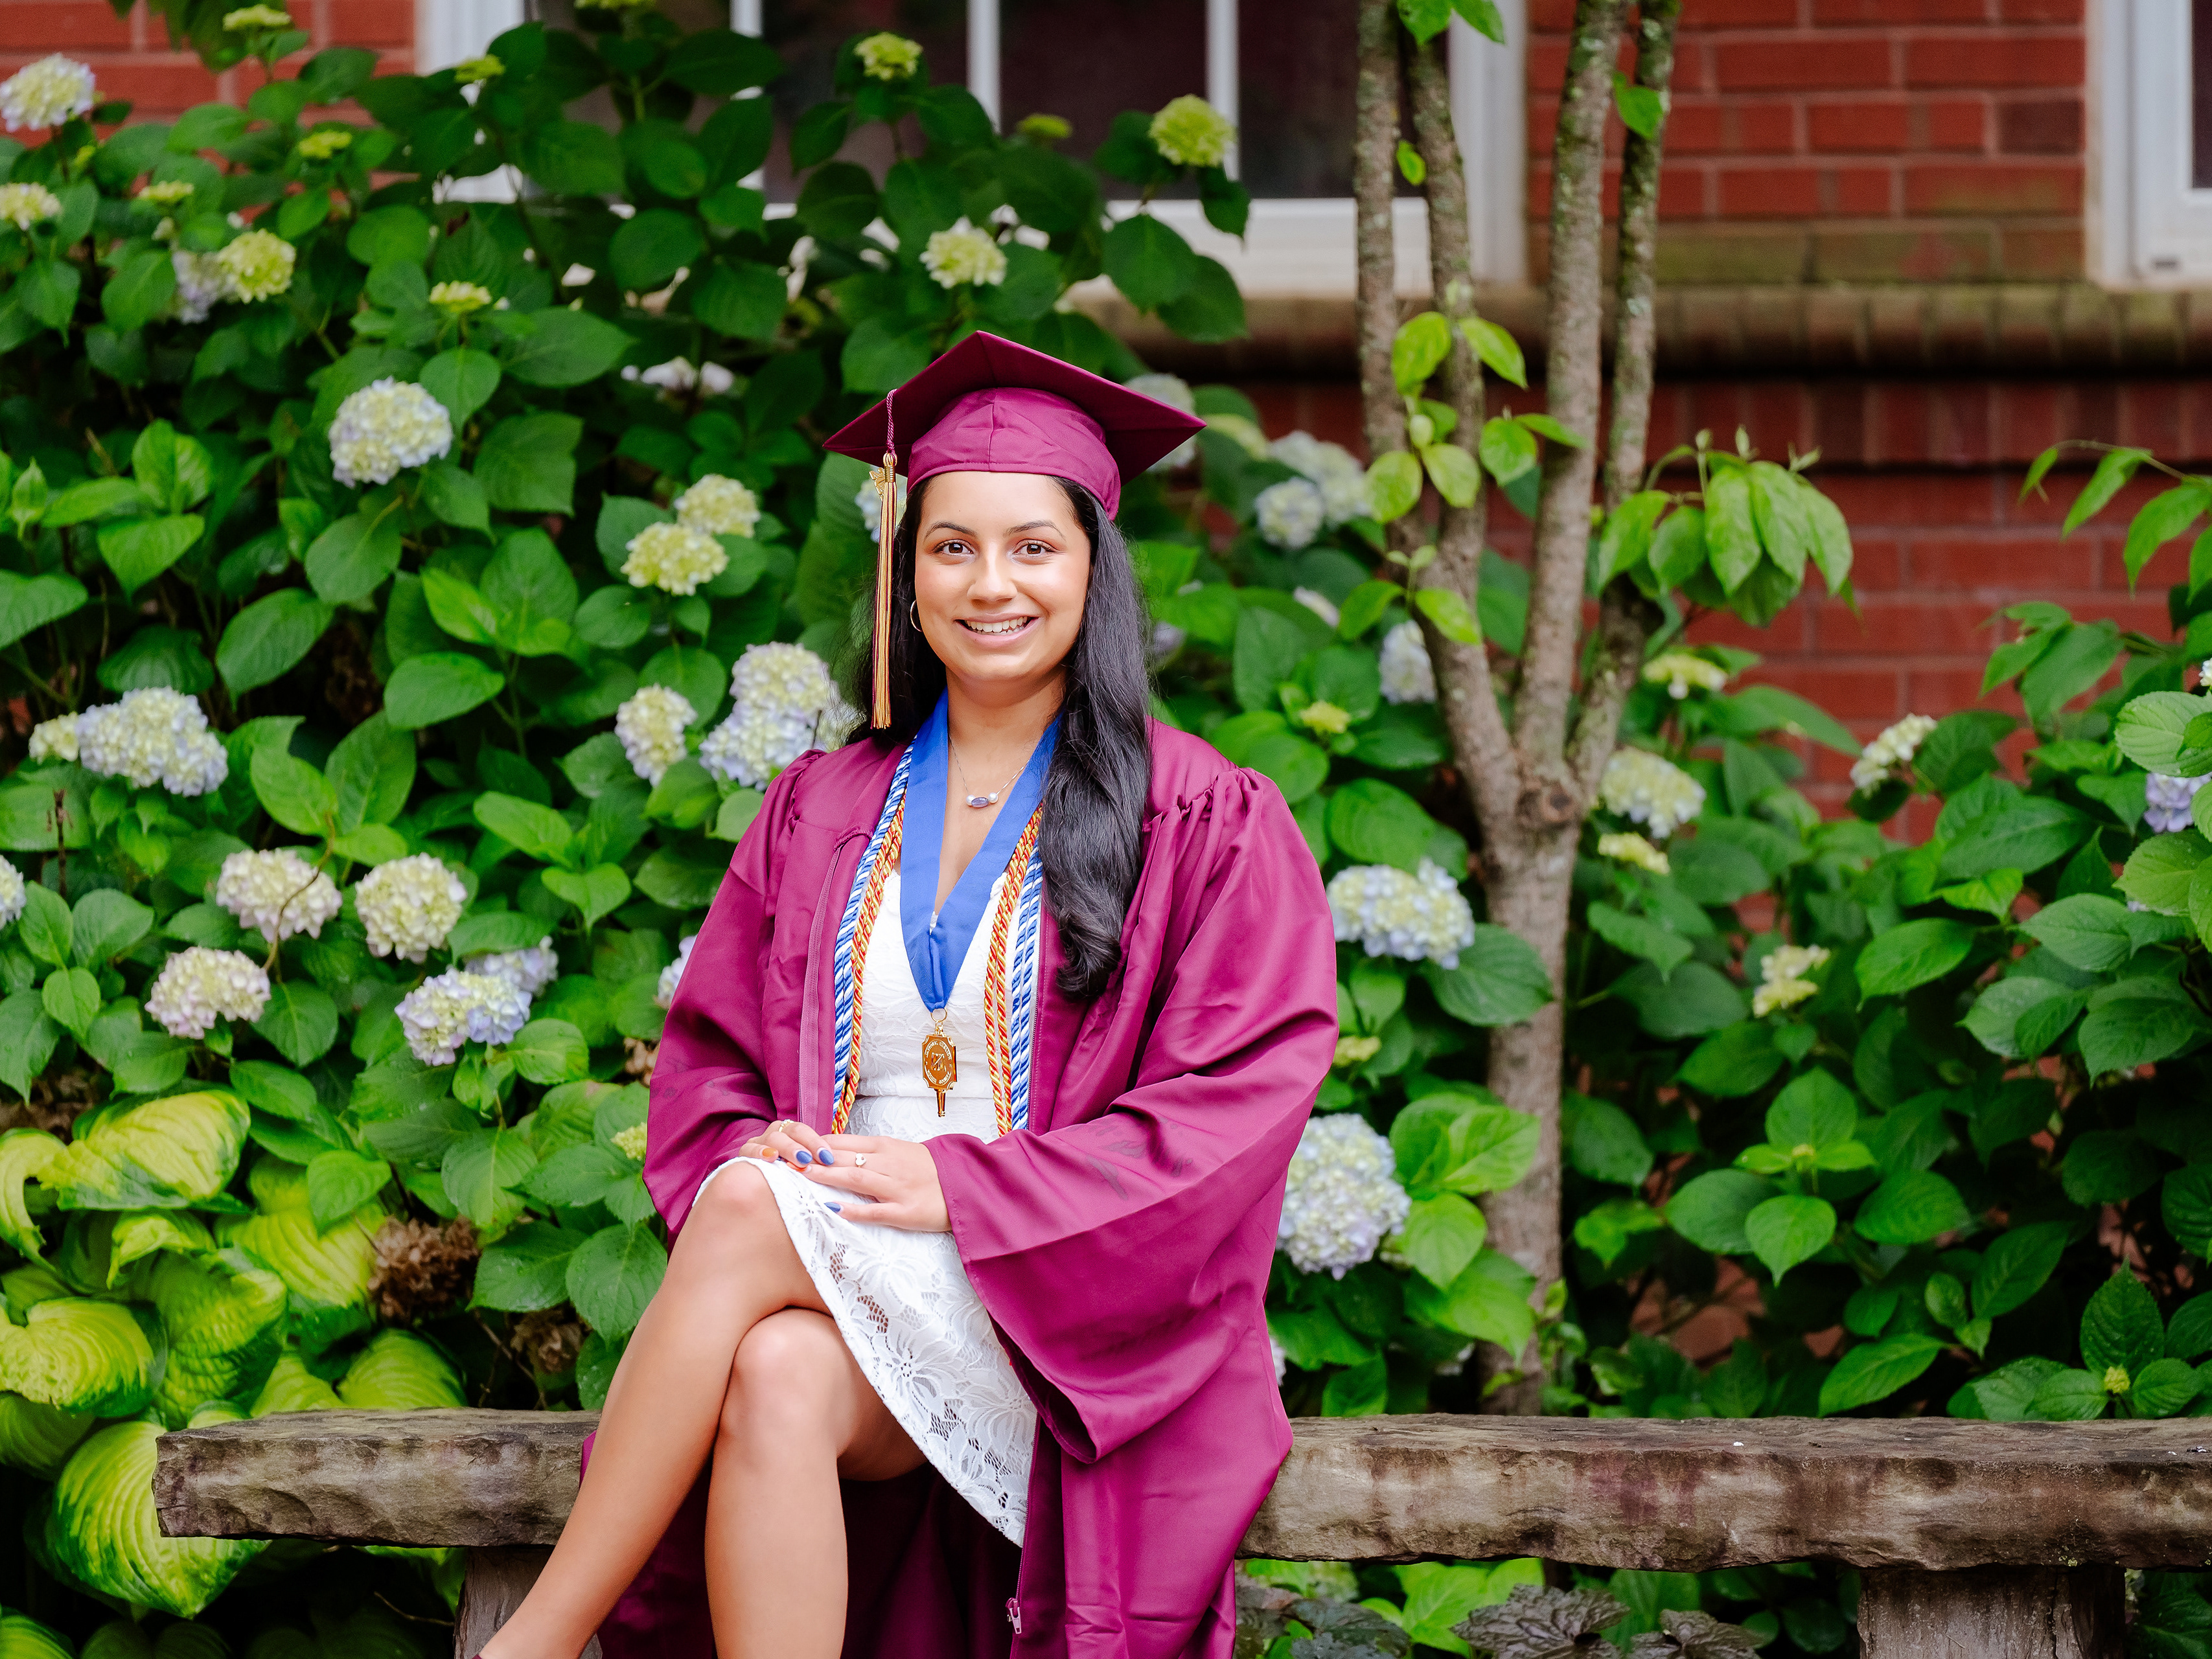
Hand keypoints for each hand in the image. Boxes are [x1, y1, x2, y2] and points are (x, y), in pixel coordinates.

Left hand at [733, 1121, 948, 1231]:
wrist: (965, 1184)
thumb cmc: (927, 1169)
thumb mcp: (897, 1152)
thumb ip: (866, 1152)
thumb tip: (829, 1151)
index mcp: (884, 1147)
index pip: (841, 1141)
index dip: (812, 1145)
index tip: (786, 1149)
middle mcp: (888, 1163)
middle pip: (843, 1157)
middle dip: (811, 1159)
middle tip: (783, 1163)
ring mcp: (897, 1187)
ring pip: (856, 1178)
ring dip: (827, 1177)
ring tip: (802, 1178)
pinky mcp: (906, 1211)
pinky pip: (876, 1210)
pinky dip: (854, 1210)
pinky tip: (834, 1210)